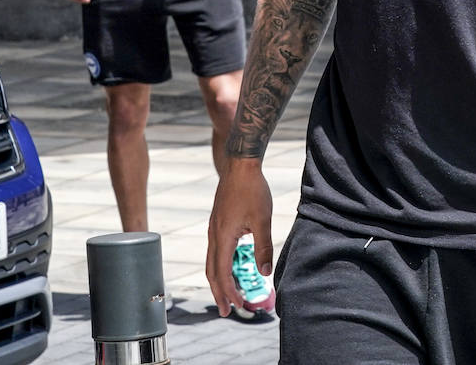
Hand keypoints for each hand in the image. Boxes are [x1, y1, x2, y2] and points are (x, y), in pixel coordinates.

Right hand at [206, 158, 273, 316]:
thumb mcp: (262, 219)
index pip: (221, 272)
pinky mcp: (217, 222)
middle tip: (226, 311)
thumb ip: (263, 247)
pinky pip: (215, 250)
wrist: (240, 164)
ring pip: (210, 261)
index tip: (239, 306)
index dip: (229, 292)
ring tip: (227, 294)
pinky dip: (219, 265)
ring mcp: (213, 227)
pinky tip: (230, 267)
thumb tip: (265, 273)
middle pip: (211, 271)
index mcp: (223, 236)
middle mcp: (214, 234)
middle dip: (218, 292)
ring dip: (218, 279)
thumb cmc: (252, 189)